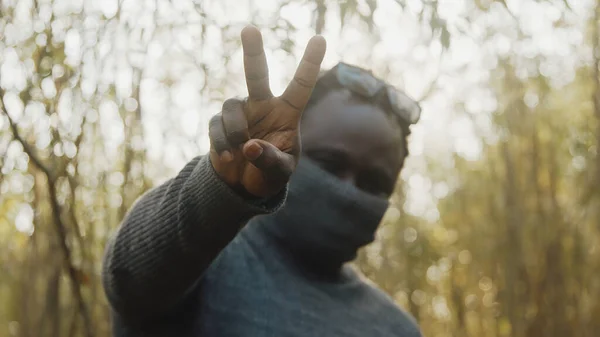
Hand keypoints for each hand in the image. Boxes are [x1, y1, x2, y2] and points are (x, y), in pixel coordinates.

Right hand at [209, 25, 326, 196]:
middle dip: (253, 52)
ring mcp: (240, 112)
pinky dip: (222, 143)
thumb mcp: (280, 172)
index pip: (301, 86)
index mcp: (287, 113)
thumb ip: (270, 160)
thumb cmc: (271, 174)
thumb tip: (250, 146)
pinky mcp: (219, 123)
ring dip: (235, 131)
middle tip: (249, 30)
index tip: (319, 38)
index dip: (309, 63)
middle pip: (257, 74)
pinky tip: (229, 158)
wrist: (244, 185)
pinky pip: (216, 125)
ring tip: (241, 152)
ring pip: (231, 108)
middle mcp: (263, 106)